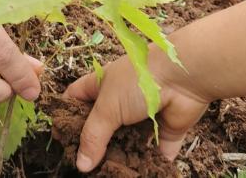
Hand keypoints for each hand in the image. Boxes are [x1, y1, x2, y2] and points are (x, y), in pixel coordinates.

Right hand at [66, 47, 210, 172]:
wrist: (184, 77)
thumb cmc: (138, 81)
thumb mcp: (107, 107)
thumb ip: (93, 136)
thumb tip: (81, 164)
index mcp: (102, 85)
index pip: (76, 98)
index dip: (66, 115)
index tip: (60, 138)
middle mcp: (121, 100)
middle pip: (101, 125)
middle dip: (94, 145)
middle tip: (84, 166)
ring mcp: (143, 115)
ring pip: (127, 141)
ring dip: (121, 158)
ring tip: (108, 175)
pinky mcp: (164, 130)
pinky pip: (154, 152)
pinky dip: (148, 164)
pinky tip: (137, 176)